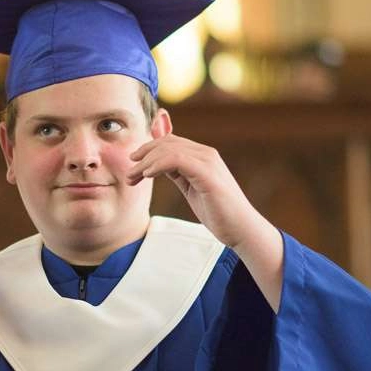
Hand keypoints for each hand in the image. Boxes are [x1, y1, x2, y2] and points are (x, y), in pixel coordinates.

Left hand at [127, 134, 259, 248]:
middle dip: (143, 155)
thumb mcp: (191, 187)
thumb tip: (157, 164)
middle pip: (167, 142)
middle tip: (129, 173)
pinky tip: (147, 175)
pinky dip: (158, 165)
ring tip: (133, 177)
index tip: (133, 165)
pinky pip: (176, 159)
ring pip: (169, 149)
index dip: (148, 150)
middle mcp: (206, 154)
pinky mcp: (207, 173)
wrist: (241, 229)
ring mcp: (208, 162)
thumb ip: (177, 173)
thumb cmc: (218, 212)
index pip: (170, 142)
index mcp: (203, 156)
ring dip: (146, 162)